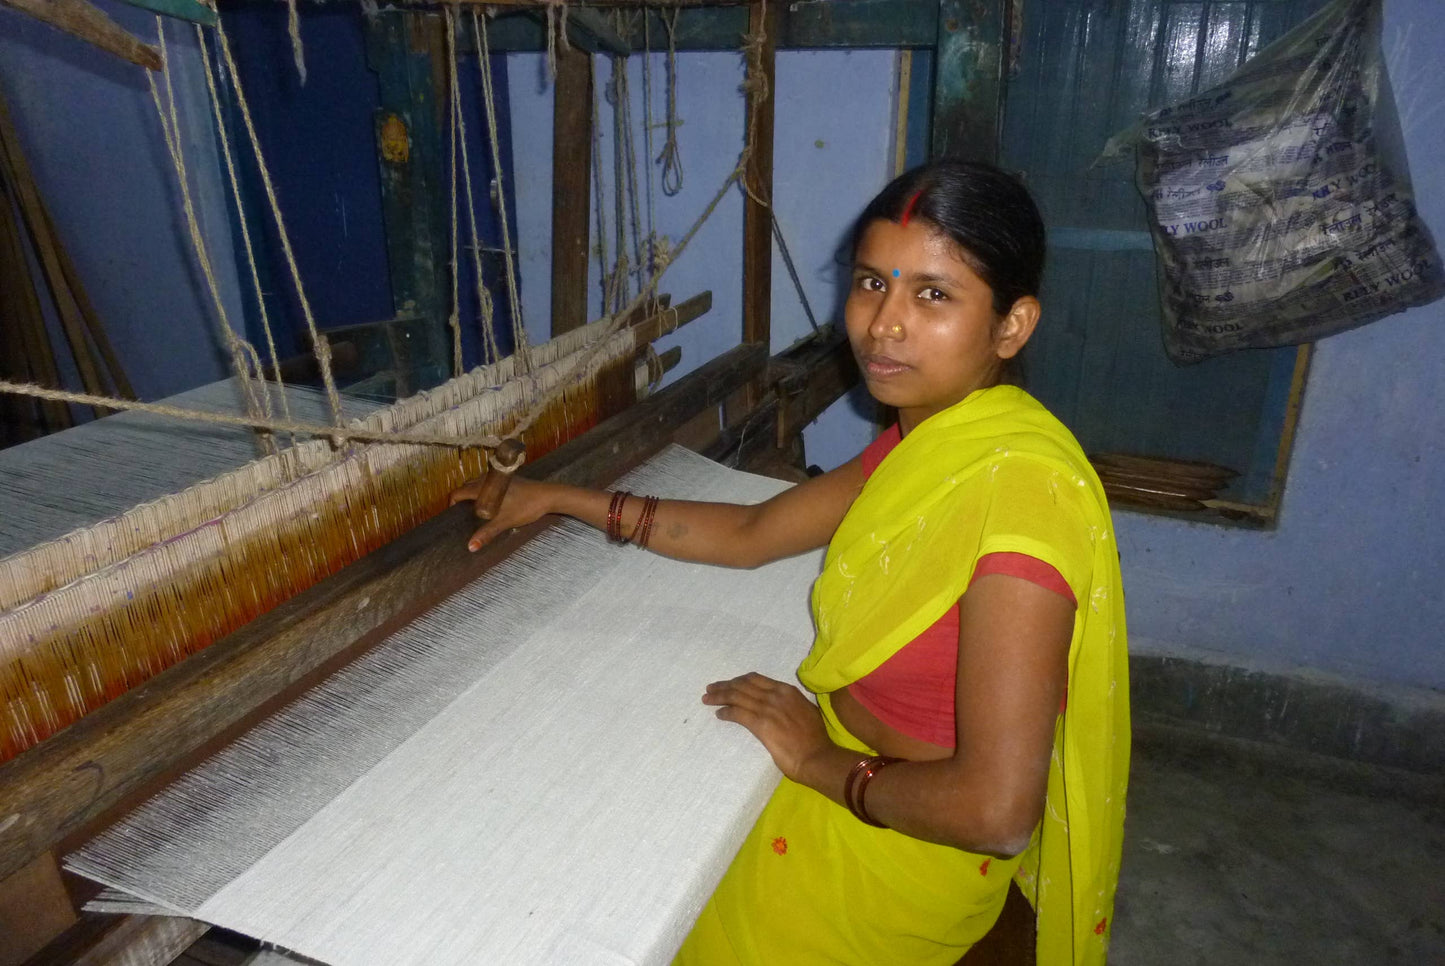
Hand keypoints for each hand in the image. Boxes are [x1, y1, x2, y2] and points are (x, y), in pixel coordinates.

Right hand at [449, 476, 555, 551]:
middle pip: (466, 487)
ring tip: (477, 511)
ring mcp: (498, 477)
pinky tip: (492, 504)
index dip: (452, 503)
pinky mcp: (508, 479)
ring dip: (474, 495)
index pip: (458, 492)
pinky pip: (489, 484)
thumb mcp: (504, 522)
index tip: (453, 515)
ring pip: (478, 484)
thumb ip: (486, 533)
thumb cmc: (527, 507)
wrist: (548, 496)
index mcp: (483, 487)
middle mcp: (488, 479)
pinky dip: (485, 492)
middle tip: (463, 515)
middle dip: (462, 500)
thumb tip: (470, 546)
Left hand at [702, 673, 833, 780]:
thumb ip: (790, 704)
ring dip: (719, 696)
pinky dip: (726, 712)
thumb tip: (782, 706)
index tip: (729, 683)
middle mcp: (775, 695)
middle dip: (724, 686)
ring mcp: (767, 708)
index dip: (738, 680)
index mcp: (786, 690)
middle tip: (711, 689)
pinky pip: (737, 713)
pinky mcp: (760, 723)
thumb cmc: (815, 738)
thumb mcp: (806, 711)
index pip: (755, 679)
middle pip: (742, 685)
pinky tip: (719, 714)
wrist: (817, 755)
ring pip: (736, 696)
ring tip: (708, 699)